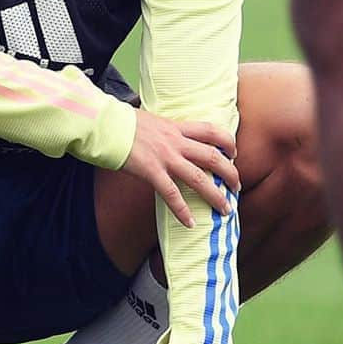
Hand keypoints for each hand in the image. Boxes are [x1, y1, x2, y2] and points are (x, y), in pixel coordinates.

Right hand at [122, 110, 238, 227]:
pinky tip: (190, 223)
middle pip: (213, 156)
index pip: (211, 130)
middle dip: (230, 173)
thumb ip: (162, 129)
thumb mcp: (150, 120)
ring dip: (215, 195)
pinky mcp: (151, 172)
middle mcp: (175, 141)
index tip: (233, 153)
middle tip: (237, 186)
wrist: (104, 124)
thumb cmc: (122, 122)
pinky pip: (171, 195)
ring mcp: (165, 157)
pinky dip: (182, 211)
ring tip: (225, 209)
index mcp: (175, 127)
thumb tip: (164, 135)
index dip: (227, 142)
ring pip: (199, 178)